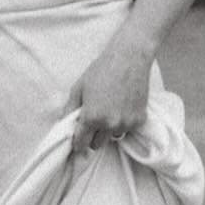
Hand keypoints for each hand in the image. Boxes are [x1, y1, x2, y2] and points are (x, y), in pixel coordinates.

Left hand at [70, 32, 151, 154]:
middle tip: (93, 120)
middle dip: (92, 136)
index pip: (81, 143)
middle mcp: (109, 124)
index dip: (77, 142)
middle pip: (96, 144)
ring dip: (108, 130)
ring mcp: (126, 123)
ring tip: (109, 110)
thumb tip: (64, 125)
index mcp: (91, 117)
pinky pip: (127, 129)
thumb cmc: (101, 70)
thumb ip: (69, 109)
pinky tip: (122, 106)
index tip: (77, 139)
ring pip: (112, 137)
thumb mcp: (78, 88)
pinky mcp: (139, 120)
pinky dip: (123, 122)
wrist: (129, 59)